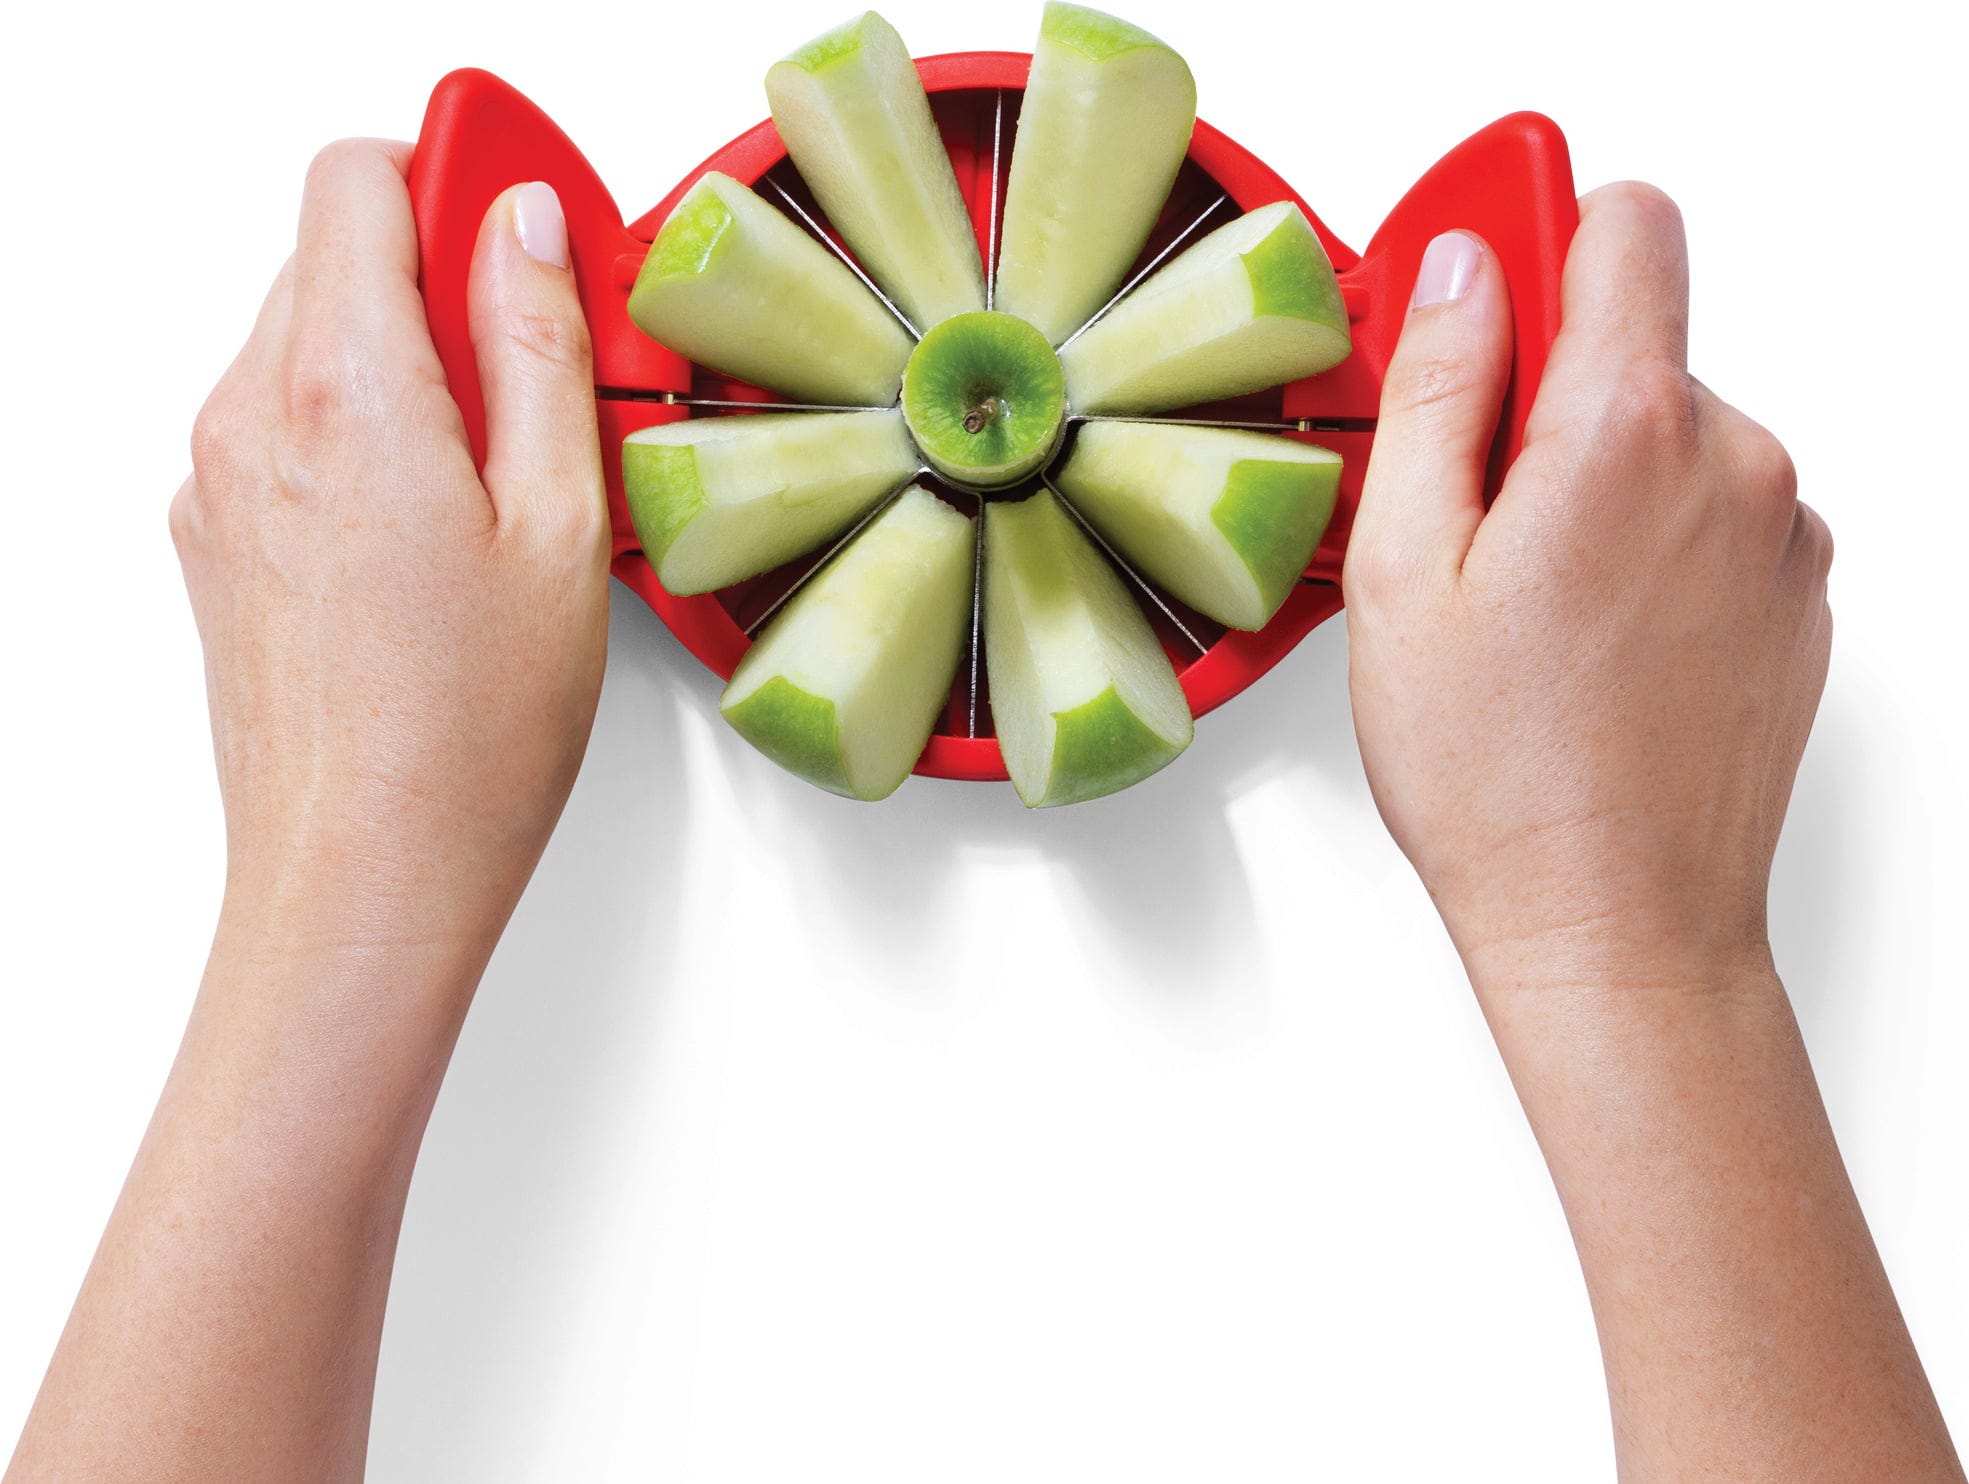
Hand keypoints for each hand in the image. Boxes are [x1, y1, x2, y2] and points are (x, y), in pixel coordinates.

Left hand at [5, 143, 608, 1483]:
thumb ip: (538, 348)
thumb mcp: (558, 524)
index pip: (357, 179)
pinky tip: (436, 530)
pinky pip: (284, 422)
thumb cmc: (466, 737)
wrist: (364, 878)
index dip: (451, 173)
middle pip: (332, 255)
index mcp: (343, 397)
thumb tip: (525, 231)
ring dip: (404, 361)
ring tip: (495, 478)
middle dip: (440, 278)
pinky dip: (360, 430)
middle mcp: (249, 421)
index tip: (524, 218)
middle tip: (539, 369)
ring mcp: (215, 481)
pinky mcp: (214, 535)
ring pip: (309, 340)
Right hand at [1344, 184, 1831, 992]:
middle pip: (1635, 343)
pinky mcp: (1798, 597)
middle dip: (1542, 397)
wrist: (1618, 927)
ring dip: (1594, 480)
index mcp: (1627, 435)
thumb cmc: (1501, 778)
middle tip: (1466, 514)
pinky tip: (1586, 641)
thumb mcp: (1405, 569)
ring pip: (1670, 435)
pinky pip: (1712, 512)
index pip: (1623, 224)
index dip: (1536, 233)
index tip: (1480, 291)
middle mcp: (1735, 463)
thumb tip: (1458, 273)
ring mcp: (1782, 534)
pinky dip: (1648, 541)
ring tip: (1525, 604)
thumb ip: (1436, 389)